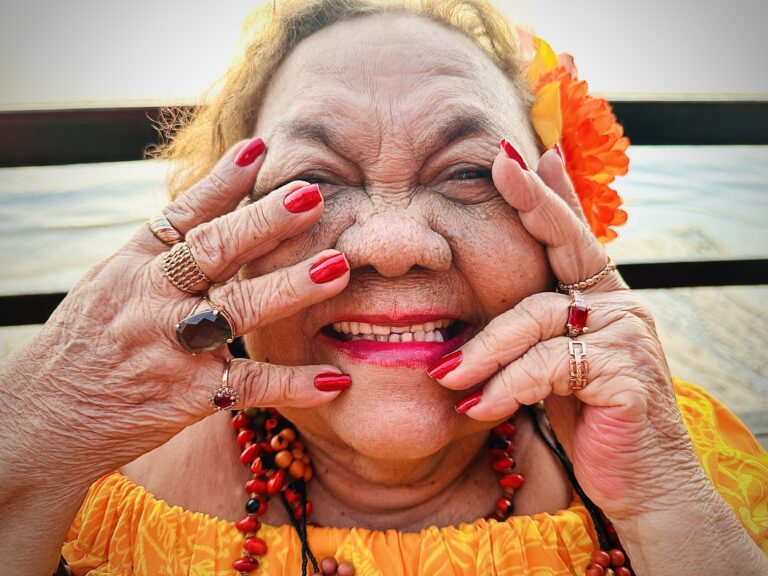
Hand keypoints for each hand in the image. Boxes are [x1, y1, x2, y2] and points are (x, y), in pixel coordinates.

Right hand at [1, 138, 350, 486]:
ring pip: (237, 309)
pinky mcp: (187, 395)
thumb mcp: (112, 283)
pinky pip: (248, 385)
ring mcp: (170, 347)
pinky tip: (333, 380)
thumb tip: (217, 200)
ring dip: (289, 287)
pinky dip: (292, 383)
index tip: (261, 148)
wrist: (46, 420)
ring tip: (338, 268)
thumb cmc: (88, 344)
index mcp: (133, 265)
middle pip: (213, 251)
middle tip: (312, 196)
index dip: (222, 181)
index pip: (183, 214)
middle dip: (264, 221)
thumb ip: (162, 249)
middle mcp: (151, 298)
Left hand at [429, 144, 708, 519]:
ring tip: (448, 378)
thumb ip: (525, 335)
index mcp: (597, 299)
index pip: (569, 236)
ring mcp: (627, 336)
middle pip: (567, 242)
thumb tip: (474, 312)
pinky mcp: (626, 374)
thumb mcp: (547, 370)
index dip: (548, 193)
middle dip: (533, 201)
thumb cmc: (583, 424)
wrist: (637, 487)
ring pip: (537, 318)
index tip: (520, 152)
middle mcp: (618, 306)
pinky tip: (479, 409)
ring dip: (485, 350)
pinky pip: (548, 366)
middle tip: (500, 166)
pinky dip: (507, 387)